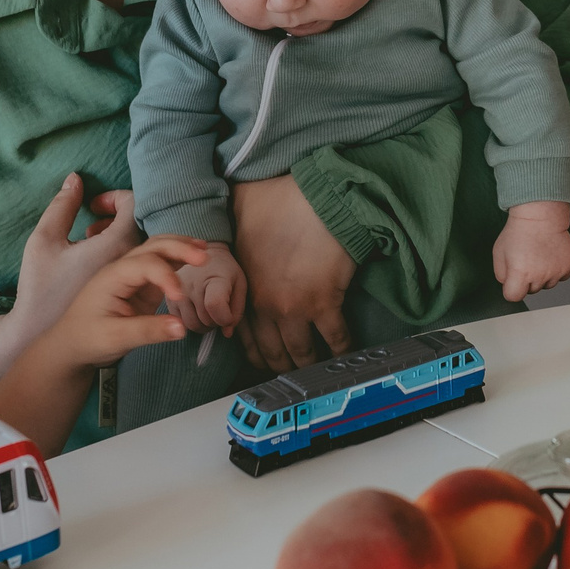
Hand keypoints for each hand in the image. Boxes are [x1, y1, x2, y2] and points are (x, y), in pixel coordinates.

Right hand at [0, 177, 144, 380]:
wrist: (57, 341)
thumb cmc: (43, 292)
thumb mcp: (44, 244)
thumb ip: (61, 207)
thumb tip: (75, 178)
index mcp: (116, 246)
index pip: (133, 207)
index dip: (115, 198)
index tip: (93, 207)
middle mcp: (134, 260)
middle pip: (150, 225)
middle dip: (125, 213)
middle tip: (102, 214)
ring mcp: (141, 280)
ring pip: (153, 247)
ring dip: (127, 233)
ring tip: (96, 233)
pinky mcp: (141, 296)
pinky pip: (150, 266)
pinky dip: (130, 253)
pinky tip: (98, 258)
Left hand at [47, 236, 211, 364]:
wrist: (71, 345)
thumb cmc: (87, 339)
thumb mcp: (116, 338)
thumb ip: (149, 332)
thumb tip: (182, 328)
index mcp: (112, 277)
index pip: (145, 265)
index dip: (167, 276)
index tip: (181, 298)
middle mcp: (123, 269)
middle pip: (153, 247)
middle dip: (179, 248)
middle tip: (204, 257)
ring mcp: (133, 276)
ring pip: (158, 251)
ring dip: (181, 248)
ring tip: (205, 252)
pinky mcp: (142, 286)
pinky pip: (162, 265)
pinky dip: (179, 260)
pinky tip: (195, 260)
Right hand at [171, 241, 245, 332]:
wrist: (202, 255)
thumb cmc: (226, 272)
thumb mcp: (240, 285)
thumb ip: (237, 310)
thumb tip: (227, 333)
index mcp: (214, 278)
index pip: (215, 306)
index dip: (225, 318)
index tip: (229, 315)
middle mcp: (192, 284)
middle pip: (205, 320)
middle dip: (216, 322)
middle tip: (220, 312)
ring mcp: (178, 291)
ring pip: (192, 325)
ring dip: (204, 325)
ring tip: (210, 313)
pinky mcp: (169, 299)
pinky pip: (181, 322)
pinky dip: (192, 322)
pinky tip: (198, 312)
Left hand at [232, 173, 355, 371]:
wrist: (313, 196)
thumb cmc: (276, 202)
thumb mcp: (238, 224)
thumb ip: (233, 243)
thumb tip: (224, 240)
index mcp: (245, 290)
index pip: (246, 336)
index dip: (257, 353)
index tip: (265, 360)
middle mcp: (266, 306)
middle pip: (272, 352)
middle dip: (282, 366)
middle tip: (292, 372)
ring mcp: (296, 308)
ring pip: (302, 351)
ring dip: (309, 364)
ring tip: (317, 369)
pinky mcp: (326, 302)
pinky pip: (335, 337)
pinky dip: (341, 349)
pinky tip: (345, 354)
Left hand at [492, 202, 569, 301]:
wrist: (540, 215)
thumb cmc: (519, 231)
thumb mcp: (499, 253)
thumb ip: (501, 275)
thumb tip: (509, 285)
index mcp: (520, 274)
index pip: (513, 297)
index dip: (512, 287)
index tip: (513, 278)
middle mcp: (539, 276)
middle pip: (531, 290)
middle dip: (527, 279)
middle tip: (526, 259)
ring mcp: (556, 272)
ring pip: (546, 284)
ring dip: (542, 275)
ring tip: (538, 255)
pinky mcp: (568, 267)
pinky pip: (561, 277)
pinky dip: (556, 269)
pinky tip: (549, 256)